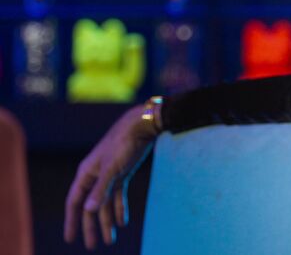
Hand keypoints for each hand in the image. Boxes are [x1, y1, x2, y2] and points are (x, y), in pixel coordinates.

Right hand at [64, 104, 158, 249]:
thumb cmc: (124, 144)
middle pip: (90, 206)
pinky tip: (122, 222)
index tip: (70, 238)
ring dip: (107, 221)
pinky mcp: (123, 172)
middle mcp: (95, 175)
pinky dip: (120, 208)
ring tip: (110, 240)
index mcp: (86, 173)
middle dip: (91, 226)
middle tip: (92, 245)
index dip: (72, 220)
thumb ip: (101, 190)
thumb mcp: (112, 169)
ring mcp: (109, 174)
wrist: (141, 126)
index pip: (74, 201)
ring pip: (105, 202)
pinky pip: (118, 195)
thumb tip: (87, 210)